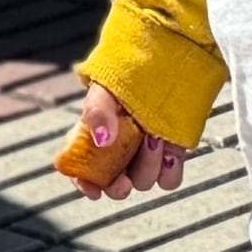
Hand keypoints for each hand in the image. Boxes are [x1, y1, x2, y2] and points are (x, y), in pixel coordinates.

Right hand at [59, 84, 185, 200]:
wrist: (167, 61)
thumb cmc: (128, 73)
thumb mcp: (106, 87)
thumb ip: (98, 111)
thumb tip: (101, 139)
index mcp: (95, 137)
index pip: (82, 170)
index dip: (84, 184)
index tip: (93, 190)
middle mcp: (119, 152)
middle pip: (114, 186)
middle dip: (118, 187)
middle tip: (124, 181)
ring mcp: (144, 156)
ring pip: (143, 181)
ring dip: (147, 164)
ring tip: (152, 135)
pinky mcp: (169, 158)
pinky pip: (169, 180)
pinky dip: (169, 169)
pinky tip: (169, 147)